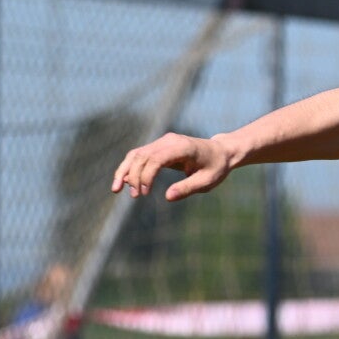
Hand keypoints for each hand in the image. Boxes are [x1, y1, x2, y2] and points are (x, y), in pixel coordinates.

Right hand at [111, 133, 234, 201]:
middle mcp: (170, 141)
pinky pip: (139, 155)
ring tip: (117, 190)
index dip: (147, 175)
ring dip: (125, 171)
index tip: (144, 192)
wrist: (221, 152)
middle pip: (143, 156)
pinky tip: (122, 182)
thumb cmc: (216, 167)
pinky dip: (129, 167)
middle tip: (135, 196)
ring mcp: (163, 141)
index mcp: (184, 147)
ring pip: (136, 154)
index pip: (157, 158)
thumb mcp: (207, 181)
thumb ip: (188, 188)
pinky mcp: (159, 146)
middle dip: (134, 176)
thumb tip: (167, 197)